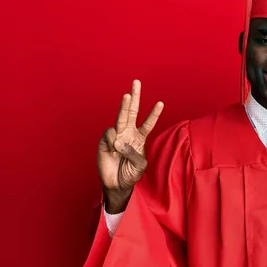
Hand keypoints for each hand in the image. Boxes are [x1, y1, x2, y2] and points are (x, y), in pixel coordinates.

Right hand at [98, 80, 163, 212]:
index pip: (148, 123)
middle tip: (136, 82)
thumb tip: (119, 141)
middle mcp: (128, 133)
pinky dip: (113, 142)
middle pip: (132, 111)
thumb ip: (133, 152)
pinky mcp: (105, 141)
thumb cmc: (131, 173)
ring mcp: (116, 135)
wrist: (116, 184)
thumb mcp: (140, 165)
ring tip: (126, 99)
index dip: (154, 114)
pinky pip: (110, 135)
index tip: (161, 103)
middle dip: (134, 96)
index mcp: (140, 137)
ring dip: (124, 106)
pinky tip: (113, 151)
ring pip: (120, 117)